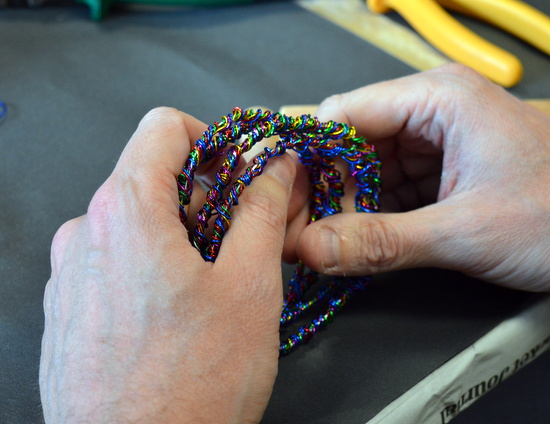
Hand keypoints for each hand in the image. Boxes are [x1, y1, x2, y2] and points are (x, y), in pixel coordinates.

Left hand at [40, 108, 295, 422]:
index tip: (238, 173)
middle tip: (240, 238)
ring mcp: (71, 273)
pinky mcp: (70, 308)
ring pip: (135, 222)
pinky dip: (151, 266)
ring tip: (213, 284)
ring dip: (180, 236)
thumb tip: (275, 168)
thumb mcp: (250, 286)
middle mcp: (85, 234)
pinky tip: (178, 310)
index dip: (212, 141)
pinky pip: (114, 261)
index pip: (164, 128)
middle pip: (152, 177)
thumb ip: (263, 211)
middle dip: (204, 197)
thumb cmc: (189, 388)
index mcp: (126, 212)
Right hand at [292, 64, 549, 291]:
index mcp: (437, 100)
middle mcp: (431, 114)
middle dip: (325, 189)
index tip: (284, 198)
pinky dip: (371, 215)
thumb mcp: (467, 231)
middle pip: (351, 145)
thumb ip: (383, 241)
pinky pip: (389, 189)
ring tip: (322, 241)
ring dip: (345, 206)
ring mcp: (436, 144)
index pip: (343, 114)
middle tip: (299, 232)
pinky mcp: (441, 173)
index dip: (308, 156)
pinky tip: (356, 240)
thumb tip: (312, 247)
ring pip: (367, 171)